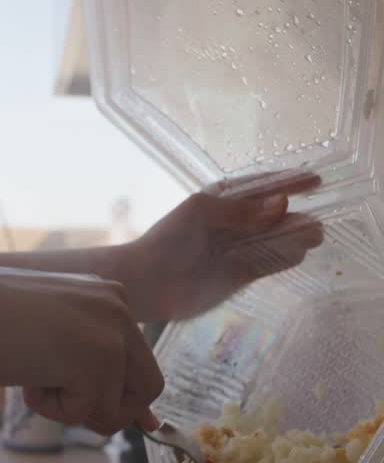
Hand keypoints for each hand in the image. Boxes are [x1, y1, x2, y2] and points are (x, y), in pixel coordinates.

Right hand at [0, 263, 162, 434]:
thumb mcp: (48, 336)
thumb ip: (85, 360)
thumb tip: (137, 417)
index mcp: (108, 296)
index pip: (140, 362)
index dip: (122, 396)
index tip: (106, 415)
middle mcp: (119, 308)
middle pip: (148, 387)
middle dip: (108, 410)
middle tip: (61, 401)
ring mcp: (111, 333)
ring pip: (117, 407)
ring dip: (73, 409)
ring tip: (32, 377)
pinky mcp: (97, 360)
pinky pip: (87, 413)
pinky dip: (52, 409)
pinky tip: (25, 377)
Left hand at [117, 174, 323, 321]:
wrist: (147, 282)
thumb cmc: (167, 240)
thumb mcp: (200, 213)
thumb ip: (240, 210)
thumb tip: (281, 203)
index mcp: (223, 199)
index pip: (263, 186)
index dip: (289, 182)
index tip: (315, 180)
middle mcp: (235, 222)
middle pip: (274, 215)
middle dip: (296, 216)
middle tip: (315, 221)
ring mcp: (239, 248)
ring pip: (276, 239)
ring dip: (295, 237)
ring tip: (314, 236)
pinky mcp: (241, 273)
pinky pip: (269, 262)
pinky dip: (285, 258)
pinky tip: (299, 253)